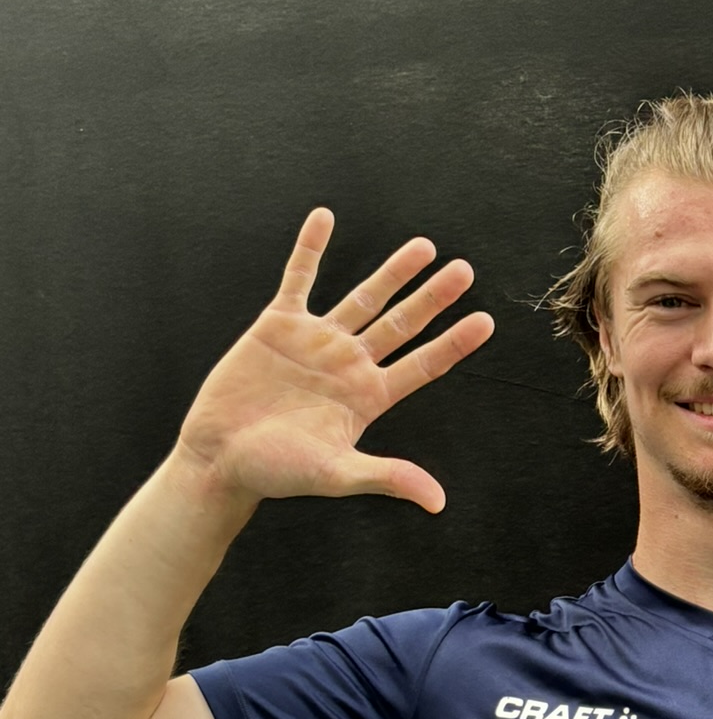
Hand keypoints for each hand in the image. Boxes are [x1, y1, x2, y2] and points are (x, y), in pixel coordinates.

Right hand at [174, 207, 494, 512]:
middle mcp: (349, 364)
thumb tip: (438, 502)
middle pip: (402, 323)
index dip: (454, 343)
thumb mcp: (336, 475)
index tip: (487, 321)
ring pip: (363, 297)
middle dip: (433, 297)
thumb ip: (386, 477)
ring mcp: (316, 341)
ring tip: (424, 246)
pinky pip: (299, 278)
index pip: (422, 365)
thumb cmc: (277, 472)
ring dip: (393, 272)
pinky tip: (325, 216)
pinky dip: (310, 248)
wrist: (219, 458)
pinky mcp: (278, 325)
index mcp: (369, 397)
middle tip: (465, 270)